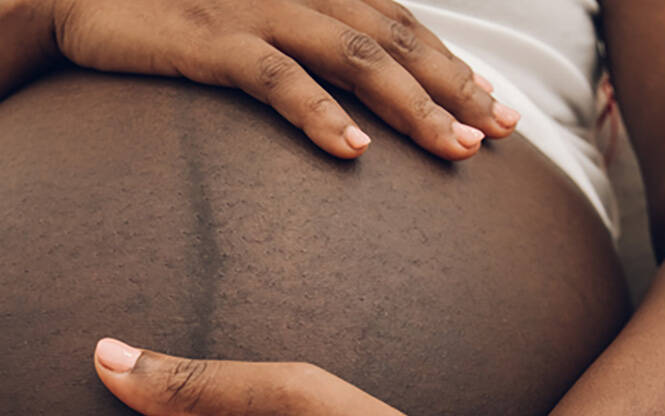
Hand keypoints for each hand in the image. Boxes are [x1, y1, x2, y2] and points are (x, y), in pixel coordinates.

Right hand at [40, 0, 518, 159]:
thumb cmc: (161, 6)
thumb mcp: (240, 12)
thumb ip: (295, 35)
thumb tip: (341, 89)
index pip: (398, 23)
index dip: (453, 65)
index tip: (498, 109)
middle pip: (394, 38)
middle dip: (455, 86)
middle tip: (503, 134)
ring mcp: (253, 9)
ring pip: (352, 55)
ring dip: (410, 103)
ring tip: (456, 147)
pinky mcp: (208, 38)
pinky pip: (274, 77)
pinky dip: (317, 112)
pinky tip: (351, 151)